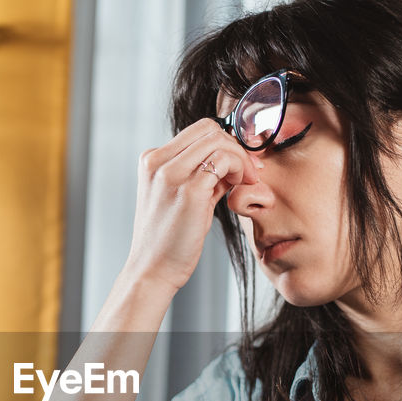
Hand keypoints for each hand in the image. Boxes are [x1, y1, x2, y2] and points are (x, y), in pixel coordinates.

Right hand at [124, 118, 260, 294]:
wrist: (153, 270)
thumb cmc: (169, 240)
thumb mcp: (182, 199)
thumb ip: (203, 176)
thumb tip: (231, 162)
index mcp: (151, 160)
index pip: (197, 131)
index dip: (224, 143)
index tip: (239, 164)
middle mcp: (157, 162)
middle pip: (209, 129)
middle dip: (236, 147)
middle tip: (250, 172)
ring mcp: (170, 174)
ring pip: (217, 141)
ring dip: (240, 158)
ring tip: (246, 182)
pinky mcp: (189, 191)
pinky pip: (223, 161)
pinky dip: (239, 170)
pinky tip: (241, 188)